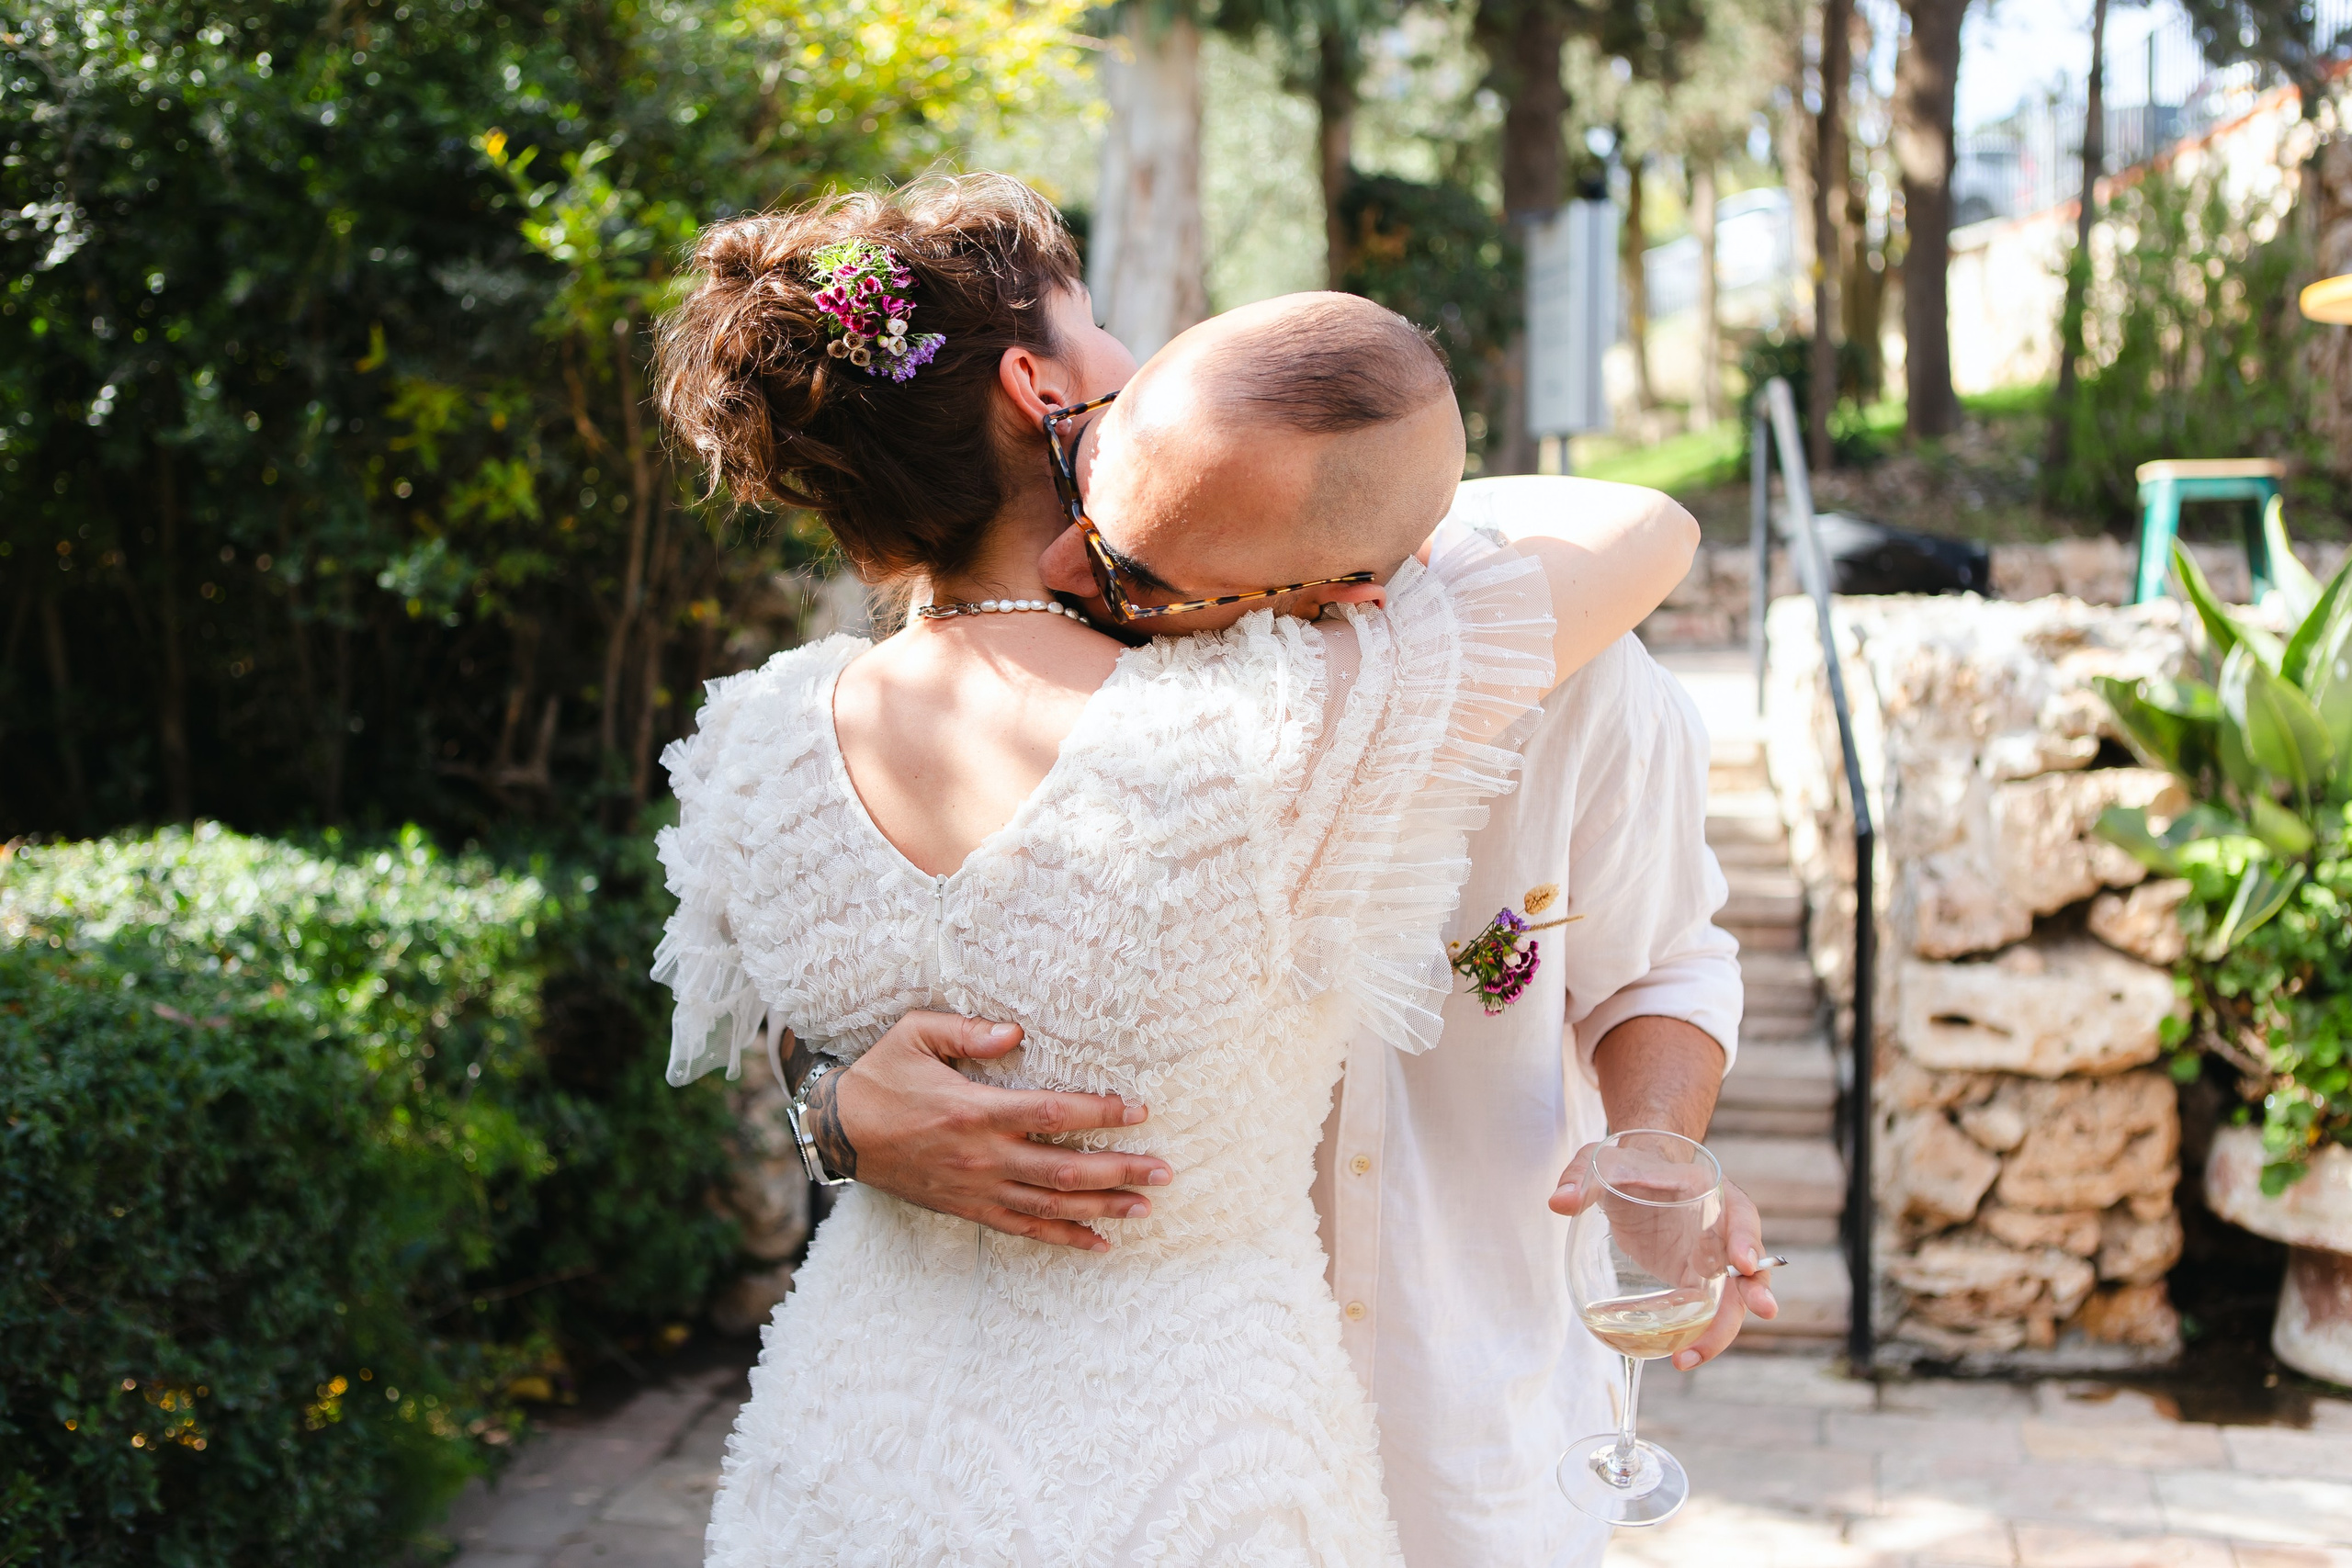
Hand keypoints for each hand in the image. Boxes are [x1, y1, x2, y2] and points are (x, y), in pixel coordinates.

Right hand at [815, 1011, 1171, 1251]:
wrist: (839, 1131)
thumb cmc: (882, 1076)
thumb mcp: (915, 1035)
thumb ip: (966, 1030)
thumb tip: (1015, 1031)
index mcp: (975, 1110)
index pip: (1052, 1115)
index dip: (1100, 1115)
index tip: (1139, 1111)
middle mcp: (982, 1156)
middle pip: (1064, 1169)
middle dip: (1120, 1170)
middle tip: (1164, 1171)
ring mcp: (977, 1188)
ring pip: (1051, 1206)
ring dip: (1102, 1208)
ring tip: (1146, 1207)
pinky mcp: (968, 1208)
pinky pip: (1023, 1229)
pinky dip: (1063, 1239)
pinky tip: (1099, 1243)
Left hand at [1551, 1142, 1777, 1370]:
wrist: (1634, 1175)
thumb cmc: (1625, 1164)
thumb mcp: (1600, 1163)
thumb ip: (1581, 1180)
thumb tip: (1558, 1202)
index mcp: (1710, 1193)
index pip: (1739, 1214)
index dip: (1746, 1238)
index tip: (1744, 1263)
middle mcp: (1721, 1230)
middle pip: (1750, 1264)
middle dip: (1757, 1289)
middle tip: (1764, 1311)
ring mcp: (1711, 1260)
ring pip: (1731, 1299)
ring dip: (1720, 1330)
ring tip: (1688, 1359)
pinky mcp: (1694, 1281)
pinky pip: (1704, 1312)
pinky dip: (1696, 1335)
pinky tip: (1676, 1357)